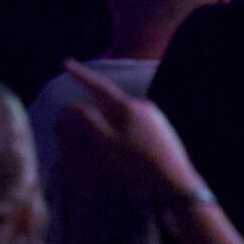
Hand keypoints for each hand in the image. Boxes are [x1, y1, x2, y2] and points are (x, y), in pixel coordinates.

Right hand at [56, 58, 204, 199]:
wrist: (177, 180)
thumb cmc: (140, 164)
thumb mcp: (108, 145)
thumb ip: (89, 123)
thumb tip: (72, 106)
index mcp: (127, 107)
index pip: (99, 86)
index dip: (81, 75)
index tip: (66, 63)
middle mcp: (142, 105)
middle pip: (111, 97)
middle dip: (95, 96)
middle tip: (80, 89)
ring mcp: (155, 116)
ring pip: (124, 110)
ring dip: (109, 113)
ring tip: (99, 121)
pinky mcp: (162, 128)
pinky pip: (136, 120)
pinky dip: (123, 124)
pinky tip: (123, 137)